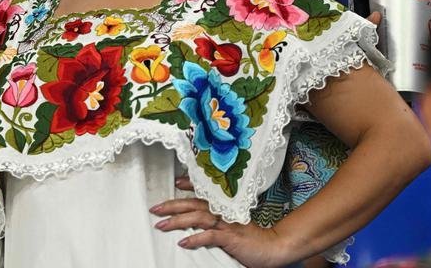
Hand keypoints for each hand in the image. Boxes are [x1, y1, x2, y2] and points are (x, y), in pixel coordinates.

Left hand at [151, 197, 295, 267]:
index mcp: (223, 208)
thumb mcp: (232, 226)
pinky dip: (195, 238)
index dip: (187, 186)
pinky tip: (183, 242)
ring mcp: (227, 224)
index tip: (174, 182)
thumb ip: (216, 222)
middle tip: (155, 208)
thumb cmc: (252, 239)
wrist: (275, 247)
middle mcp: (223, 213)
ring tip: (161, 225)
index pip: (201, 195)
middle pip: (193, 205)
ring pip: (197, 218)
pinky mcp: (231, 238)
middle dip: (172, 205)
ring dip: (177, 221)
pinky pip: (210, 236)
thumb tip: (196, 223)